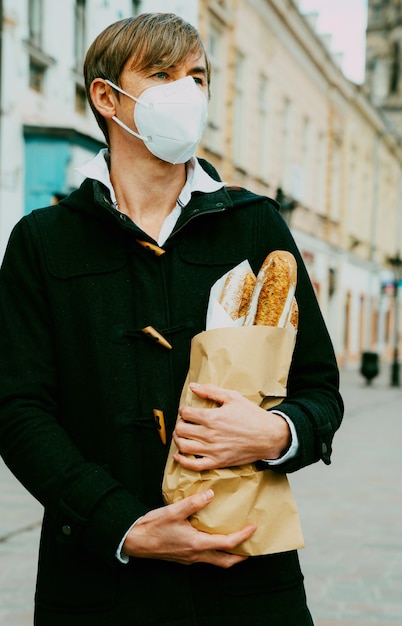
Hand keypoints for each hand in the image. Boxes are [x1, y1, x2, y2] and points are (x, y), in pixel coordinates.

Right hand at [122, 489, 255, 567]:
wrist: (134, 540)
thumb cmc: (152, 527)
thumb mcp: (174, 511)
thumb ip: (194, 502)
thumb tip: (211, 494)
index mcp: (197, 544)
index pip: (227, 543)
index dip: (242, 536)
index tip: (252, 528)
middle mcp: (195, 555)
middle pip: (225, 561)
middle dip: (240, 556)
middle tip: (251, 546)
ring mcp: (189, 558)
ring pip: (215, 561)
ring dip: (228, 555)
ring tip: (235, 544)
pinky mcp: (183, 556)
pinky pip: (204, 558)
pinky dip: (215, 552)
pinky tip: (212, 539)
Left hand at [173, 382, 289, 470]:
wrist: (269, 436)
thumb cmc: (252, 416)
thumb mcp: (233, 397)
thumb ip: (211, 391)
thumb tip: (193, 387)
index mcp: (212, 417)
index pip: (186, 413)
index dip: (183, 410)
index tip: (186, 410)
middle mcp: (209, 434)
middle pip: (181, 430)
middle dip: (179, 424)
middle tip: (184, 422)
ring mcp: (212, 450)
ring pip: (184, 446)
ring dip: (178, 440)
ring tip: (181, 435)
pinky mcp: (217, 462)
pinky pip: (194, 465)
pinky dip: (183, 461)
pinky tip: (179, 456)